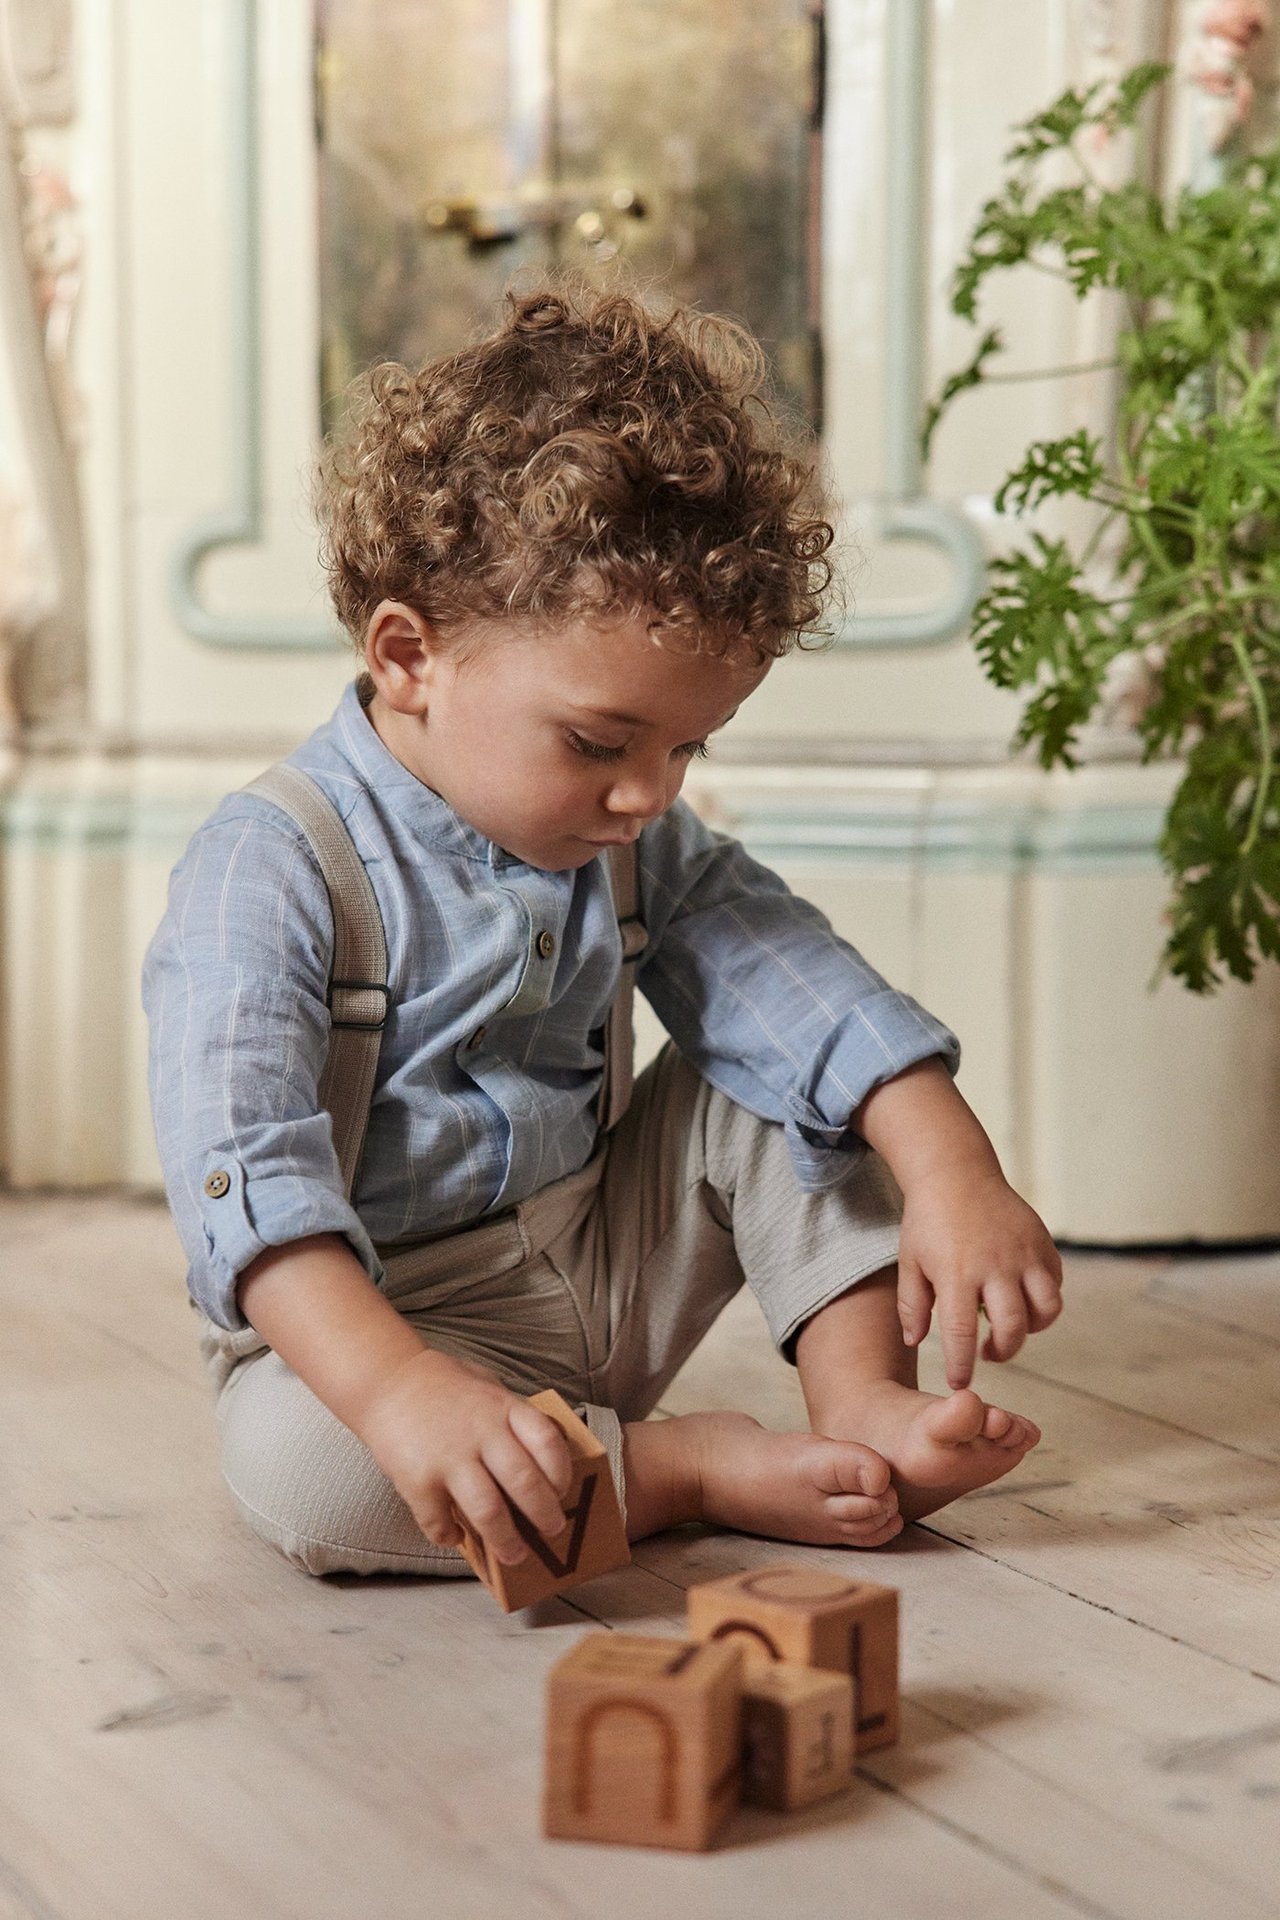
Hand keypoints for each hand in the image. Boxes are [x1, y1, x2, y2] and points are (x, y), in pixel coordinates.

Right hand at [354, 1347, 575, 1565]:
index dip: (561, 1473)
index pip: (547, 1442)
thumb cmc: (443, 1386)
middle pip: (524, 1483)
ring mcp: (448, 1458)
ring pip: (489, 1511)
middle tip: (552, 1531)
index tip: (562, 1492)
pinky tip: (455, 1537)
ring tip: (515, 1555)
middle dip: (545, 1516)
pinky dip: (450, 1537)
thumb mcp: (488, 1387)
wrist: (386, 1380)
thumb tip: (546, 1453)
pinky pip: (440, 1522)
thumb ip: (513, 1416)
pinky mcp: (417, 1481)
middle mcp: (480, 1432)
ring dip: (506, 1541)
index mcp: (502, 1408)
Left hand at [896, 1161, 1062, 1388]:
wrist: (956, 1172)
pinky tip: (1022, 1299)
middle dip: (1002, 1351)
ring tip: (1010, 1327)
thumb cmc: (928, 1221)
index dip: (962, 1365)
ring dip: (1031, 1329)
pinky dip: (1044, 1300)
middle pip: (1012, 1327)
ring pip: (1046, 1309)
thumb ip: (912, 1305)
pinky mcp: (1042, 1243)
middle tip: (988, 1353)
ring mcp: (1023, 1253)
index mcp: (956, 1273)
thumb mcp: (909, 1262)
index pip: (961, 1334)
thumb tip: (916, 1341)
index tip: (960, 1383)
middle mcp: (994, 1265)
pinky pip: (1054, 1284)